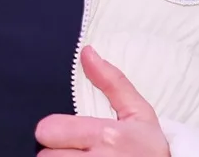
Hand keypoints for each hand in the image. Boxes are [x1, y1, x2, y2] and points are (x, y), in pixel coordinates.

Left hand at [36, 46, 170, 155]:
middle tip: (77, 150)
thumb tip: (87, 52)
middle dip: (56, 152)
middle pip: (45, 155)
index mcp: (107, 136)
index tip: (67, 133)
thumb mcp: (139, 114)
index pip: (48, 130)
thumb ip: (112, 82)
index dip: (54, 131)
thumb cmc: (153, 150)